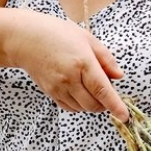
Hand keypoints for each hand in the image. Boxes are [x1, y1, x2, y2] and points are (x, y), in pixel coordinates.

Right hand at [7, 10, 127, 121]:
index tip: (125, 116)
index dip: (115, 105)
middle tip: (107, 89)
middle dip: (105, 104)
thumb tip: (119, 76)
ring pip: (82, 108)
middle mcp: (70, 79)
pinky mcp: (50, 93)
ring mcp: (58, 88)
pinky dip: (79, 104)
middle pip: (93, 104)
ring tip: (91, 85)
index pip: (102, 90)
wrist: (25, 39)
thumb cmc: (57, 33)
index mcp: (82, 63)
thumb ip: (106, 59)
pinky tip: (80, 91)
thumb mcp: (87, 39)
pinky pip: (70, 107)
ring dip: (92, 104)